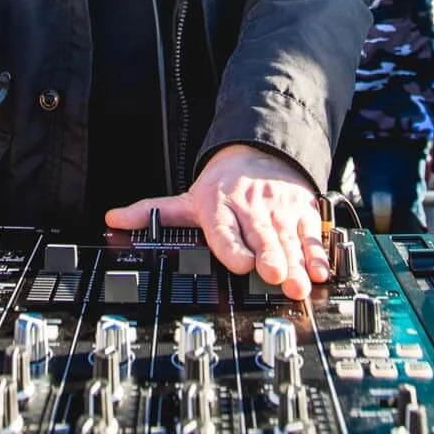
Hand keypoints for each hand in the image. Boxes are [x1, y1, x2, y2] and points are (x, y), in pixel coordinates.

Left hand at [106, 144, 328, 301]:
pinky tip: (319, 270)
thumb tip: (114, 219)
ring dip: (295, 262)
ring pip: (287, 239)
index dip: (233, 247)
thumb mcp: (189, 198)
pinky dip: (316, 253)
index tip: (241, 264)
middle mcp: (250, 209)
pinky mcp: (301, 213)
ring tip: (299, 282)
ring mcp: (278, 211)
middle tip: (274, 274)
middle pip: (260, 236)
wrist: (262, 150)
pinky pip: (310, 235)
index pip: (225, 229)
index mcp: (219, 207)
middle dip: (269, 256)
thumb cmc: (224, 185)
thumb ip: (153, 212)